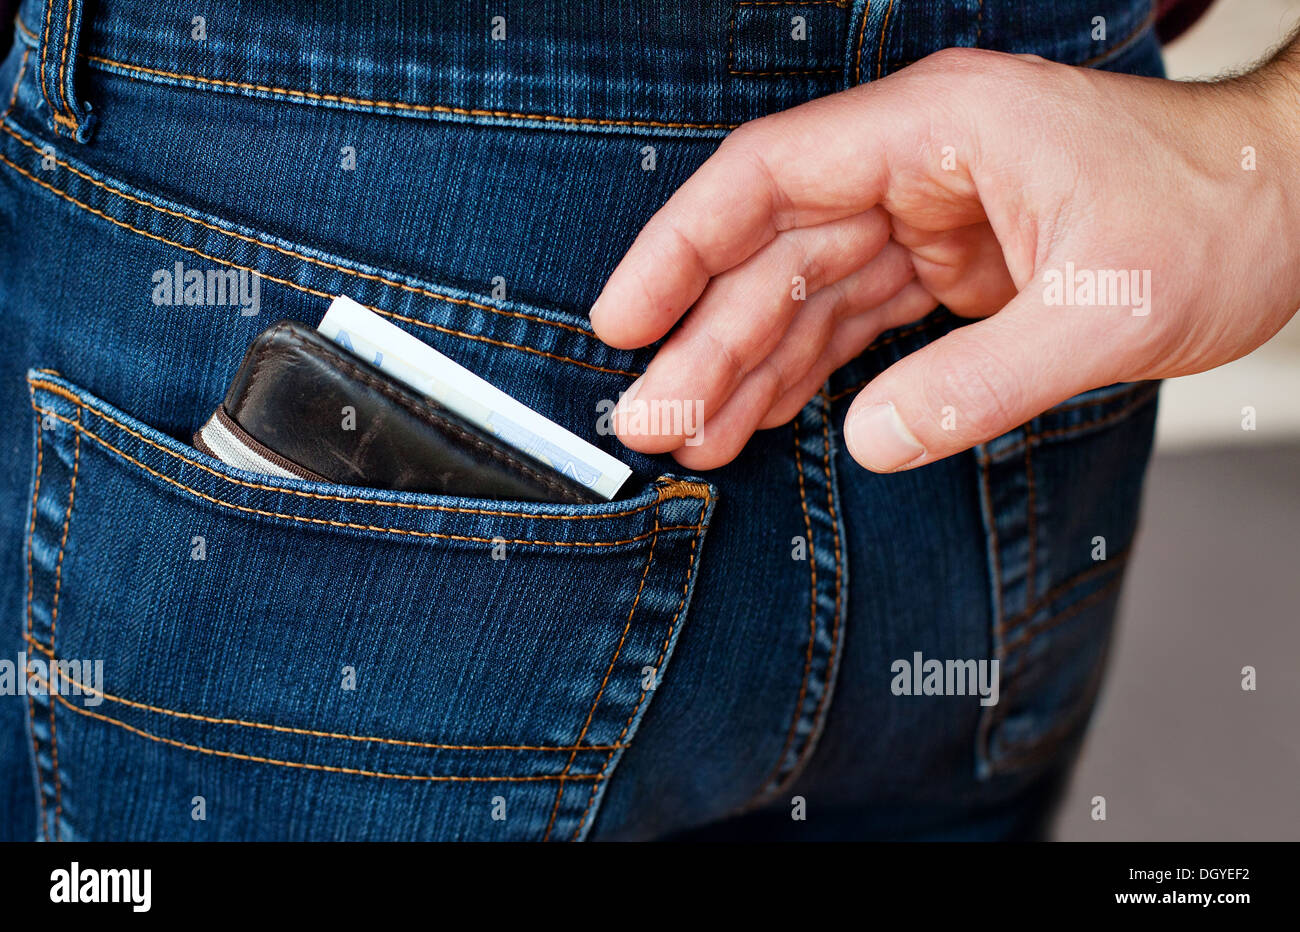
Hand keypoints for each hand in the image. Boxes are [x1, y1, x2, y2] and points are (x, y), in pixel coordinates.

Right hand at [590, 46, 1299, 470]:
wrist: (1291, 205)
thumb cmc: (1219, 214)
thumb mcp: (1110, 310)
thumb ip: (983, 382)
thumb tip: (871, 441)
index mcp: (937, 133)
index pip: (767, 179)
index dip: (681, 249)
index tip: (623, 317)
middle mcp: (917, 168)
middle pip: (772, 255)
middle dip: (704, 340)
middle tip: (650, 421)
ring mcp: (929, 219)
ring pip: (804, 296)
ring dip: (746, 369)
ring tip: (694, 439)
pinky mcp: (948, 268)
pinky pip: (853, 322)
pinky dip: (805, 372)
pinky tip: (759, 415)